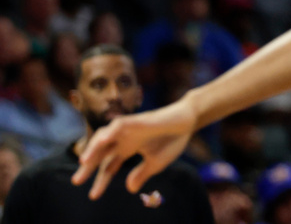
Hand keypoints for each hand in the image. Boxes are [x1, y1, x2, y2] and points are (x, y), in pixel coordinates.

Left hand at [72, 99, 197, 198]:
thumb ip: (141, 174)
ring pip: (104, 137)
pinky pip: (117, 125)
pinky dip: (108, 133)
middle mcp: (123, 138)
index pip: (109, 166)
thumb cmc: (172, 140)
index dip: (101, 180)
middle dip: (88, 166)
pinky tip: (101, 142)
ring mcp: (128, 129)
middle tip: (76, 181)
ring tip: (84, 162)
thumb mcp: (156, 163)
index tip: (93, 195)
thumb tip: (129, 189)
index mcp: (128, 148)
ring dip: (93, 149)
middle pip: (101, 153)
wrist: (188, 122)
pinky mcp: (136, 120)